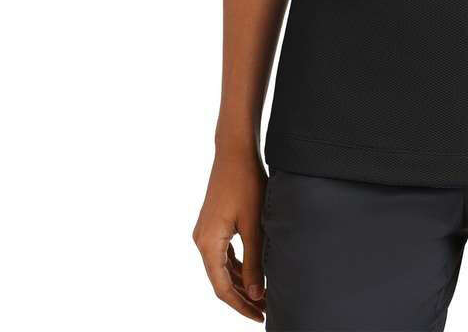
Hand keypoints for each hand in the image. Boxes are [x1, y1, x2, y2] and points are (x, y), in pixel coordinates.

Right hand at [193, 147, 267, 320]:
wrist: (235, 150)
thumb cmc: (246, 182)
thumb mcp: (254, 224)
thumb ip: (254, 261)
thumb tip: (256, 293)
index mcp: (208, 244)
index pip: (223, 288)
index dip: (242, 305)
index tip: (261, 316)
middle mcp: (201, 240)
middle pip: (221, 280)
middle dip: (243, 297)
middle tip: (265, 310)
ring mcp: (206, 232)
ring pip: (222, 268)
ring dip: (240, 283)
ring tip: (262, 296)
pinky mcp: (213, 223)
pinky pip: (223, 254)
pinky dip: (237, 267)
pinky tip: (252, 274)